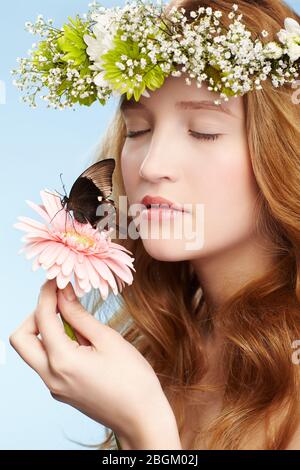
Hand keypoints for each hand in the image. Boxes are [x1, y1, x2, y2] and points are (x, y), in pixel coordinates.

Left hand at [9, 279, 175, 444]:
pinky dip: (55, 344)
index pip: (42, 318)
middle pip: (21, 338)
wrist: (141, 418)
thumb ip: (80, 316)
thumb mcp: (108, 340)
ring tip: (74, 320)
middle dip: (35, 315)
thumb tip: (64, 294)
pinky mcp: (61, 390)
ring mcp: (54, 386)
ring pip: (32, 351)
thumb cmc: (133, 379)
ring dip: (45, 330)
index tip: (57, 280)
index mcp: (62, 361)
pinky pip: (46, 362)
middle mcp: (50, 376)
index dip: (48, 294)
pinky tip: (80, 339)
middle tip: (58, 304)